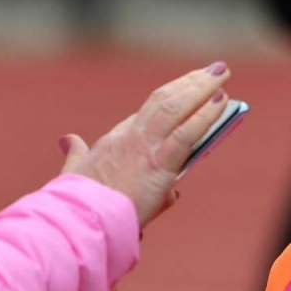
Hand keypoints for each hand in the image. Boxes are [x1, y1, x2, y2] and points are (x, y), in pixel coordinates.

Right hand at [58, 63, 230, 225]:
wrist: (79, 220)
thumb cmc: (77, 203)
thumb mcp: (74, 172)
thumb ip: (75, 154)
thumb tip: (69, 140)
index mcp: (114, 141)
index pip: (147, 112)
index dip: (171, 96)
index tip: (188, 86)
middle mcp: (129, 137)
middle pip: (164, 100)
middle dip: (190, 83)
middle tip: (213, 70)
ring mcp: (144, 148)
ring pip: (176, 108)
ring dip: (202, 88)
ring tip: (221, 73)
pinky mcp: (158, 166)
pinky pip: (186, 133)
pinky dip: (205, 115)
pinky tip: (221, 101)